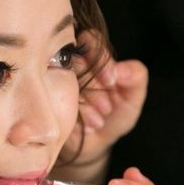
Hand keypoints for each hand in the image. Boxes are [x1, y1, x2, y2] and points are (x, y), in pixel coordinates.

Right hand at [62, 30, 147, 163]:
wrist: (94, 145)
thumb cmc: (112, 117)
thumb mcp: (132, 99)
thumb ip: (136, 77)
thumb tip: (121, 69)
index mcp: (93, 59)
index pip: (90, 39)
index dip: (101, 58)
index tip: (112, 81)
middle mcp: (71, 67)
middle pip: (75, 60)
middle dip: (94, 85)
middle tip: (106, 108)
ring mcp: (56, 83)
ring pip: (65, 80)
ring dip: (87, 102)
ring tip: (99, 121)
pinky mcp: (47, 101)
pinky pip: (56, 100)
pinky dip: (78, 114)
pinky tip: (88, 126)